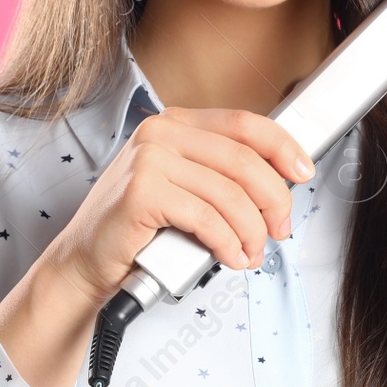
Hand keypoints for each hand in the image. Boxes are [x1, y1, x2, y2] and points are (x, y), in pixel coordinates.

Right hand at [44, 106, 315, 305]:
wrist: (83, 263)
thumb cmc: (138, 229)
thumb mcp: (185, 187)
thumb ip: (222, 174)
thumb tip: (281, 182)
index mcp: (177, 123)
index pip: (245, 124)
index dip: (283, 147)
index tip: (303, 172)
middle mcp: (161, 133)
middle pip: (244, 160)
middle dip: (274, 200)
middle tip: (280, 229)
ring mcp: (149, 160)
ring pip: (230, 194)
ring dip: (252, 231)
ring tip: (252, 252)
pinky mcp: (141, 194)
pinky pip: (207, 219)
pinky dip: (227, 243)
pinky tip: (230, 256)